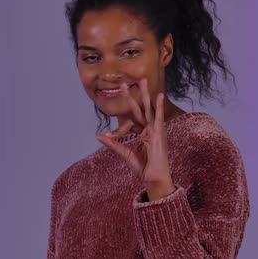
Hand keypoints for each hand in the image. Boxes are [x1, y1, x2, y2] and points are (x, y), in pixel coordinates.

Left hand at [95, 78, 175, 200]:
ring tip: (143, 81)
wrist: (153, 178)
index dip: (128, 104)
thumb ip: (113, 143)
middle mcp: (150, 129)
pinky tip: (159, 95)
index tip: (121, 92)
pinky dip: (159, 107)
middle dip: (137, 94)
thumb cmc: (143, 168)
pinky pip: (158, 118)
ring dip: (145, 94)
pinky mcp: (159, 134)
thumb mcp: (124, 153)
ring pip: (148, 108)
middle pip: (142, 108)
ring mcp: (155, 130)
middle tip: (132, 80)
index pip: (134, 116)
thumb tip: (99, 135)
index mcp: (143, 133)